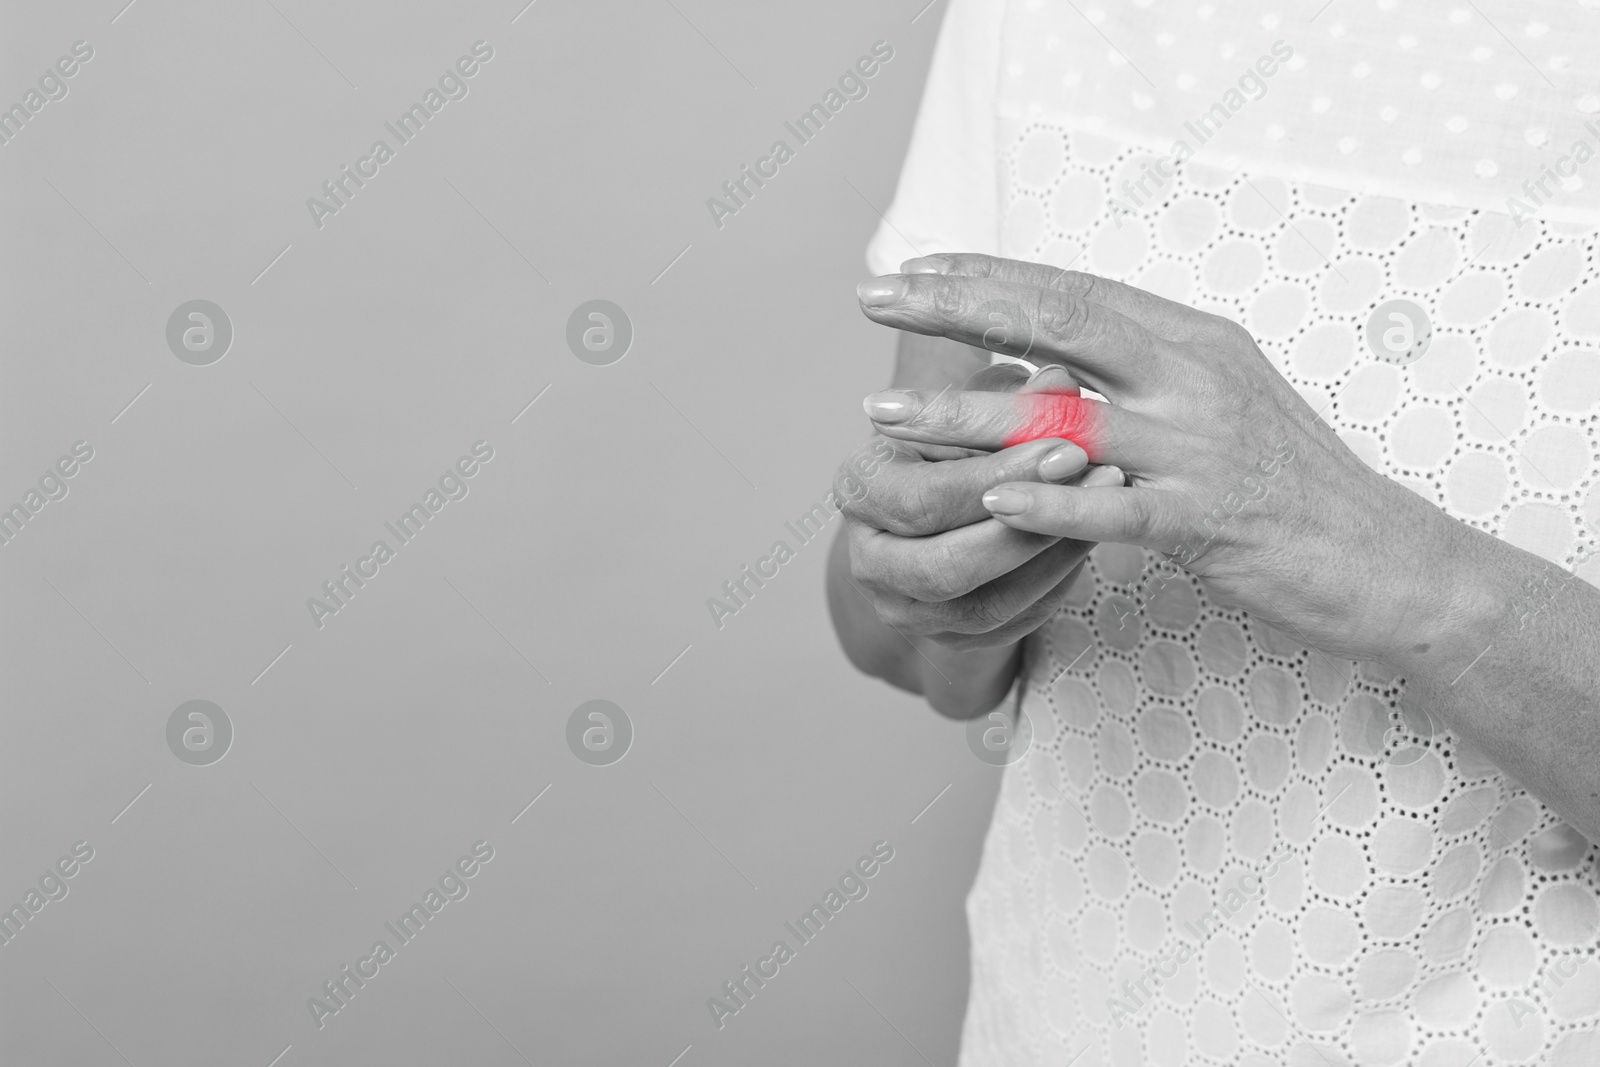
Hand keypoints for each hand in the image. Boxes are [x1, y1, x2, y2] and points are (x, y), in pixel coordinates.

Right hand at [836, 365, 1124, 651]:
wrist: (941, 511)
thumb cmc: (954, 446)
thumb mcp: (973, 411)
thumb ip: (1010, 398)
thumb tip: (1059, 383)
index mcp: (858, 490)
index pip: (924, 498)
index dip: (999, 478)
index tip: (1068, 448)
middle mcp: (868, 560)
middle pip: (946, 565)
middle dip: (1028, 528)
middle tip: (1098, 483)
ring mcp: (905, 610)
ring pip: (984, 605)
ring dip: (1051, 557)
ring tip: (1106, 509)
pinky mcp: (947, 641)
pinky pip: (1010, 626)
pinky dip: (1055, 584)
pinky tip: (1088, 541)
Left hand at [856, 253, 1474, 663]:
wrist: (1381, 555)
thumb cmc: (1288, 482)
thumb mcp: (1218, 401)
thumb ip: (1141, 373)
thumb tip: (1054, 362)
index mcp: (1192, 339)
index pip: (1072, 291)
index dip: (988, 277)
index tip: (914, 269)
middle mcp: (1193, 376)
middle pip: (1058, 324)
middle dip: (957, 308)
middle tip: (875, 298)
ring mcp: (1200, 447)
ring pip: (1064, 422)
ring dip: (966, 417)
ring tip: (885, 416)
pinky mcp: (1208, 520)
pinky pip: (1115, 509)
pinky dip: (1049, 503)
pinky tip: (988, 499)